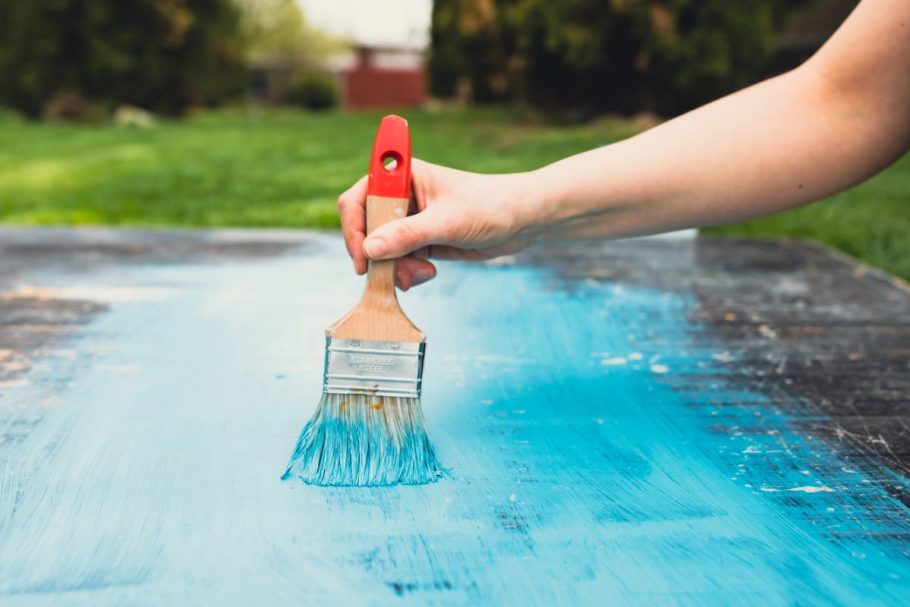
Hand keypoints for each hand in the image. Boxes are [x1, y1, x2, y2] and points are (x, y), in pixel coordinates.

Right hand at [337, 159, 533, 289]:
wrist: (523, 221)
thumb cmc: (490, 206)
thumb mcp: (447, 221)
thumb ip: (407, 235)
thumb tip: (370, 250)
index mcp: (403, 176)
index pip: (359, 198)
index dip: (354, 227)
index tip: (363, 257)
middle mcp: (401, 196)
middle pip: (366, 229)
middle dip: (379, 256)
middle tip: (396, 275)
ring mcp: (409, 220)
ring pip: (382, 250)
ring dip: (395, 268)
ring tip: (422, 274)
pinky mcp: (420, 240)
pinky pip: (398, 261)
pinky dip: (406, 272)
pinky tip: (427, 273)